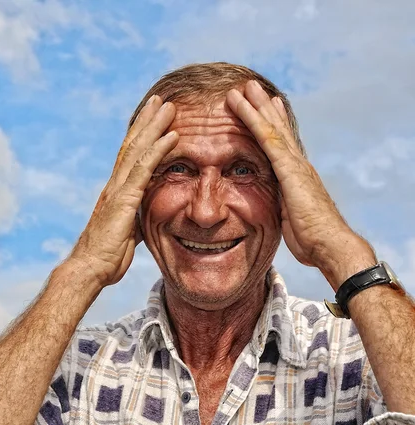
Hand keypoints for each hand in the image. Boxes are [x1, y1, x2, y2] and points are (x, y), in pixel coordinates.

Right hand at [68, 96, 178, 286]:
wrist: (90, 270)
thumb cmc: (106, 256)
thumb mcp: (127, 232)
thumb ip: (136, 217)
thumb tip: (147, 215)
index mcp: (115, 191)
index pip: (129, 156)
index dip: (140, 135)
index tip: (152, 118)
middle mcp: (114, 184)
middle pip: (131, 144)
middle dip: (146, 121)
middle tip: (159, 100)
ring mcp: (117, 190)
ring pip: (137, 149)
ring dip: (154, 126)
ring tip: (167, 106)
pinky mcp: (123, 200)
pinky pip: (144, 169)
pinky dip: (159, 150)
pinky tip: (173, 136)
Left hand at [226, 81, 374, 287]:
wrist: (330, 246)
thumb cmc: (312, 241)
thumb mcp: (291, 219)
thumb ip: (283, 206)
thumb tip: (278, 206)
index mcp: (297, 176)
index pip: (282, 144)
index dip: (274, 124)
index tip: (267, 108)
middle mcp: (298, 165)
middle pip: (278, 129)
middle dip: (265, 107)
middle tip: (252, 88)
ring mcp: (295, 165)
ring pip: (271, 127)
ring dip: (256, 105)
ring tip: (244, 87)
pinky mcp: (289, 170)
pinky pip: (266, 139)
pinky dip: (253, 120)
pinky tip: (242, 105)